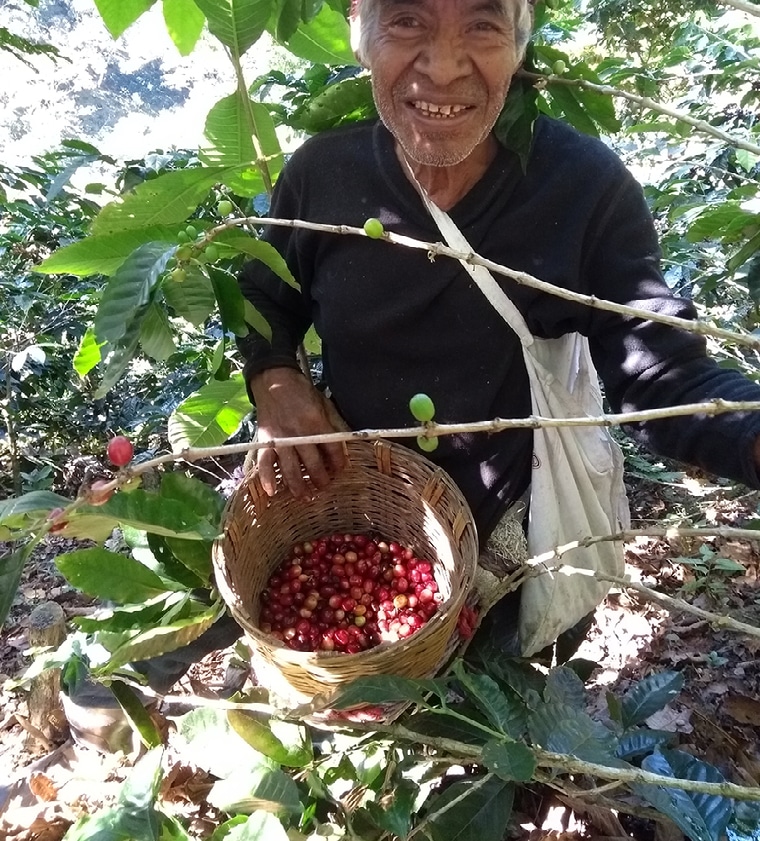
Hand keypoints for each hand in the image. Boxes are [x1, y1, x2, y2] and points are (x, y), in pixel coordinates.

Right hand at [250, 367, 346, 497]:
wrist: (274, 380)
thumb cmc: (301, 392)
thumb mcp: (323, 404)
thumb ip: (332, 425)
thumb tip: (341, 445)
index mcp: (317, 423)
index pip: (332, 449)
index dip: (338, 462)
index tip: (340, 470)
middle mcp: (299, 433)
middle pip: (313, 464)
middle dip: (320, 479)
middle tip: (324, 487)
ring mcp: (280, 439)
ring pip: (291, 469)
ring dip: (299, 486)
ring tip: (305, 497)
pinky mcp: (265, 440)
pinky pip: (264, 463)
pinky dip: (266, 478)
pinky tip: (272, 492)